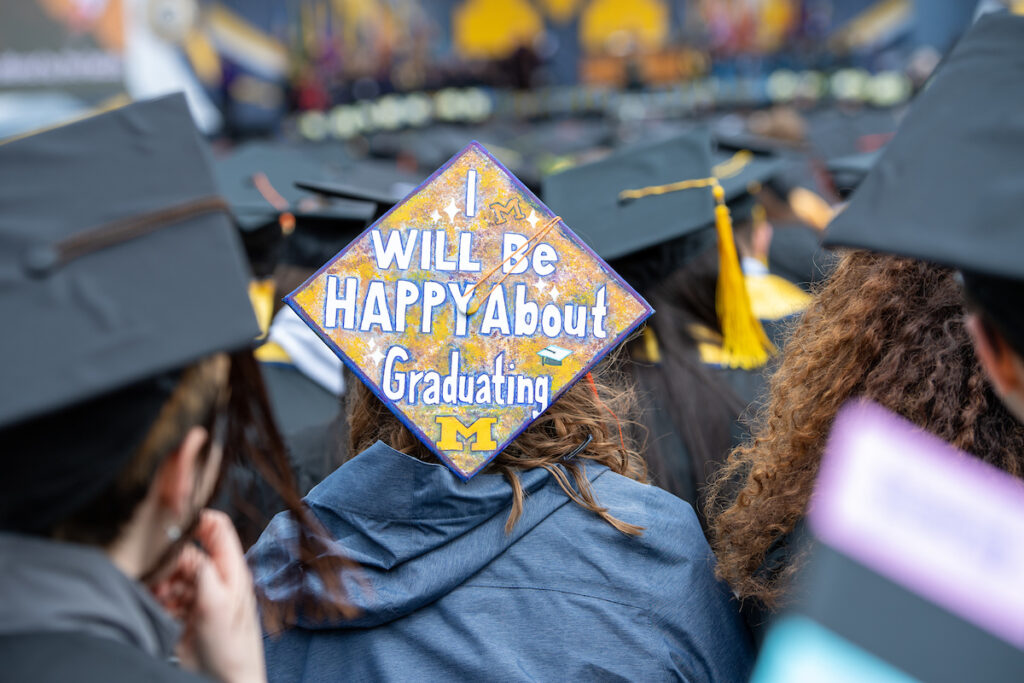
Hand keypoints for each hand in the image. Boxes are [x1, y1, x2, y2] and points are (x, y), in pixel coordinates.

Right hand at [153, 510, 266, 682]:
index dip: (196, 519)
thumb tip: (184, 547)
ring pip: (174, 573)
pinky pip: (166, 594)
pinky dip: (158, 598)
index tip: (171, 522)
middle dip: (170, 561)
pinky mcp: (186, 612)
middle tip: (160, 577)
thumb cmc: (231, 647)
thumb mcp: (216, 604)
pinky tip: (158, 609)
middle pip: (188, 551)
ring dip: (161, 582)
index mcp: (232, 569)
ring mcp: (200, 594)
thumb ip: (202, 571)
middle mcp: (217, 577)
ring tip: (160, 598)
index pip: (217, 527)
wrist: (226, 681)